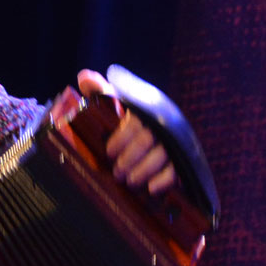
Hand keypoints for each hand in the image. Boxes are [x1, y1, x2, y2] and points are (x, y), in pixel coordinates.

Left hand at [76, 69, 177, 194]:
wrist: (163, 132)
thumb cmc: (133, 119)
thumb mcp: (118, 103)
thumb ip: (102, 92)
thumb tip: (83, 77)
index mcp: (146, 109)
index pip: (135, 122)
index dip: (121, 138)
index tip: (109, 152)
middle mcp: (162, 124)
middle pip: (147, 140)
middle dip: (129, 157)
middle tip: (117, 172)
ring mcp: (174, 143)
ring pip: (161, 156)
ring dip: (143, 170)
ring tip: (130, 181)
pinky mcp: (182, 161)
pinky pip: (176, 171)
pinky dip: (163, 180)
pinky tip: (151, 188)